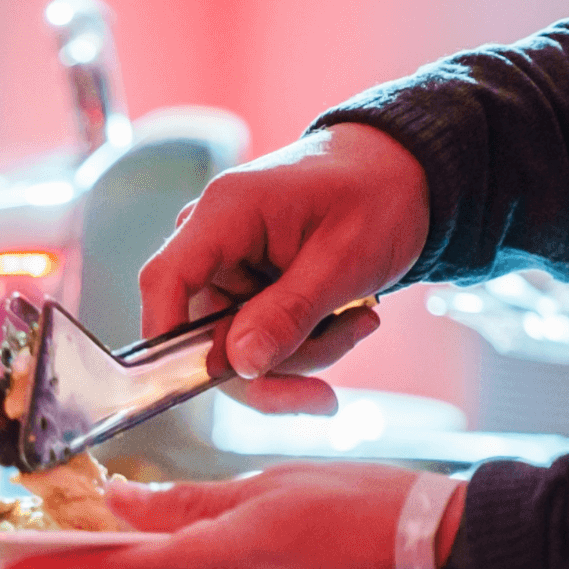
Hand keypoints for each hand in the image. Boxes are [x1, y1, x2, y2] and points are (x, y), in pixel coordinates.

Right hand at [138, 123, 428, 413]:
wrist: (402, 176)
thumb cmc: (377, 195)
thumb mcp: (346, 259)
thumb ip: (289, 313)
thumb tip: (240, 365)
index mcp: (227, 212)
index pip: (166, 280)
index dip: (167, 338)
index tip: (198, 383)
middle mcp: (214, 242)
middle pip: (206, 335)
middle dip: (272, 367)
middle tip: (326, 391)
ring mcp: (228, 269)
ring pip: (238, 350)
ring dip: (301, 356)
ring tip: (358, 323)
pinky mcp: (245, 289)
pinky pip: (258, 342)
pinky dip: (304, 346)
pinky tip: (347, 322)